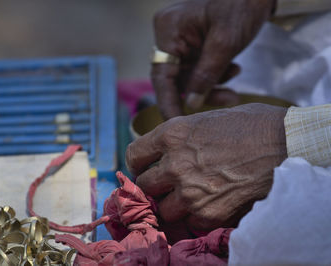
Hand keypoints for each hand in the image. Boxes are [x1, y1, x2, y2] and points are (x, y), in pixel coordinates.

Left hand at [126, 103, 286, 230]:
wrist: (285, 144)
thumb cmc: (249, 125)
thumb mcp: (204, 120)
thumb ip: (178, 138)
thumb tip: (163, 153)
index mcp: (172, 135)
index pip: (134, 155)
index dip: (139, 164)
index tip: (147, 168)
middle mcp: (175, 164)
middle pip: (144, 184)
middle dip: (155, 185)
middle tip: (170, 184)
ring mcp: (190, 191)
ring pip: (162, 209)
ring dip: (173, 205)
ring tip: (190, 196)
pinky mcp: (208, 213)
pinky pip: (188, 222)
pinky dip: (195, 217)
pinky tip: (210, 204)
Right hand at [152, 0, 275, 118]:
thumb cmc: (241, 4)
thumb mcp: (225, 42)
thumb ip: (206, 75)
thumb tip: (192, 103)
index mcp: (168, 31)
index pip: (162, 77)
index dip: (168, 103)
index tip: (176, 126)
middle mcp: (169, 36)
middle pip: (176, 78)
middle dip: (201, 92)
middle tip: (227, 101)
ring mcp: (180, 40)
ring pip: (189, 76)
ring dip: (211, 84)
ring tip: (235, 79)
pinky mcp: (192, 44)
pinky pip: (198, 68)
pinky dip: (214, 74)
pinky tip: (233, 68)